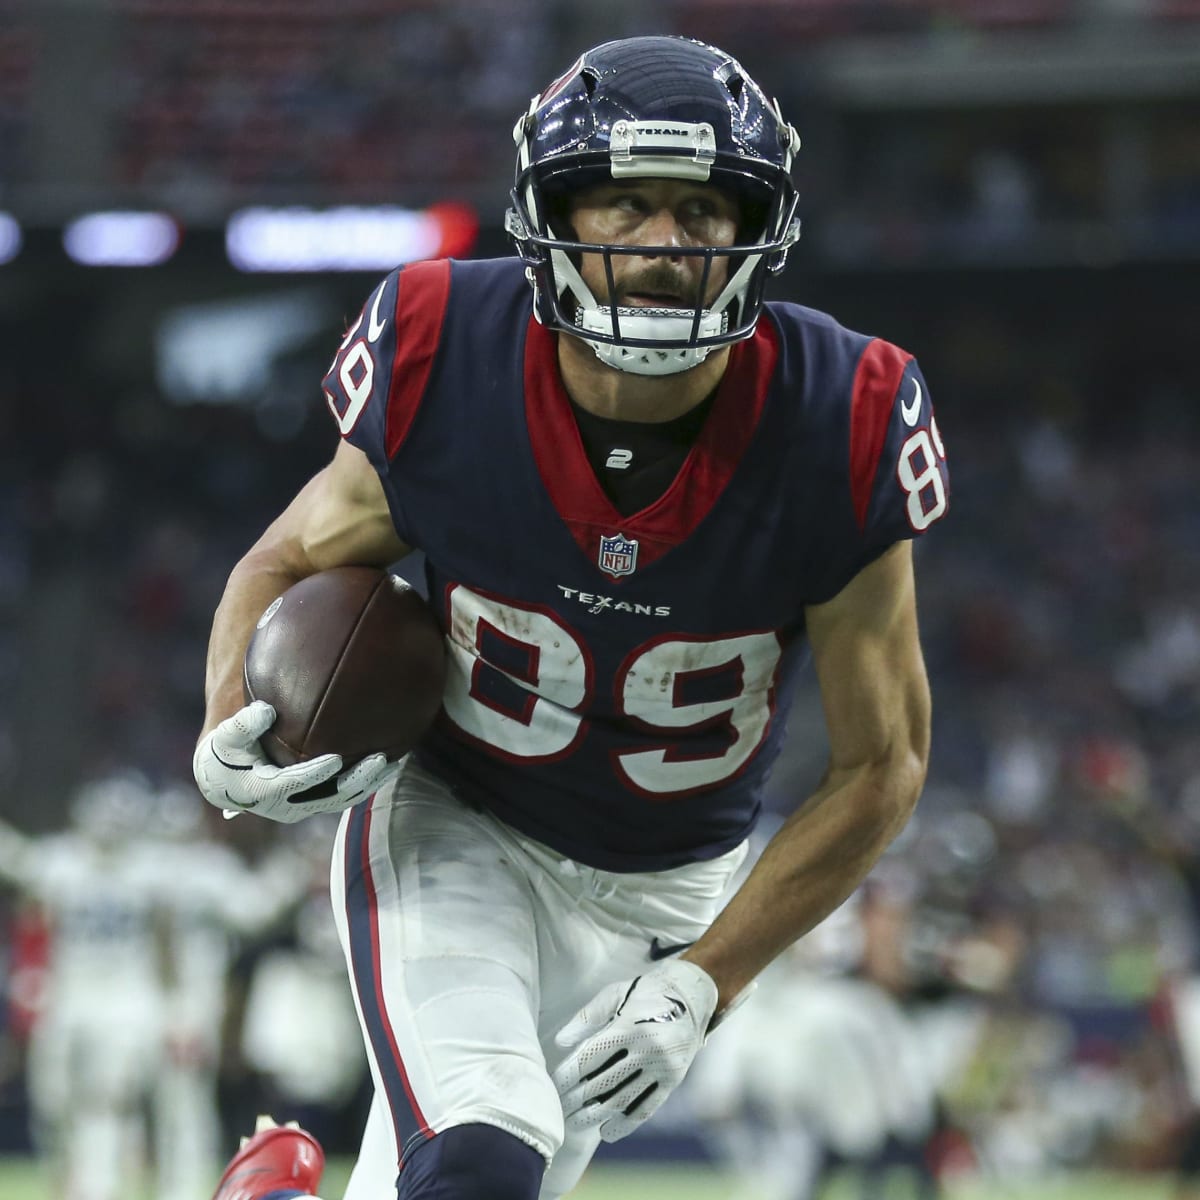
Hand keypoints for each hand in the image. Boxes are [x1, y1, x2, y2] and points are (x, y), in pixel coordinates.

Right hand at [193, 700, 399, 823]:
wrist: (224, 779)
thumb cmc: (225, 753)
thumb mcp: (226, 737)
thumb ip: (243, 724)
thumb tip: (266, 710)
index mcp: (265, 791)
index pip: (295, 784)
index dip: (315, 774)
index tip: (337, 758)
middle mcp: (289, 806)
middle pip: (330, 797)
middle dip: (358, 780)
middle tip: (380, 759)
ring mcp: (306, 806)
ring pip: (344, 799)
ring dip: (371, 782)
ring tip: (396, 761)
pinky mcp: (316, 800)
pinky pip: (346, 794)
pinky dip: (368, 781)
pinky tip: (390, 761)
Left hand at [552, 958, 717, 1142]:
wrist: (692, 995)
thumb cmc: (644, 993)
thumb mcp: (615, 994)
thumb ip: (587, 1018)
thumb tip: (560, 1043)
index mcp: (629, 1024)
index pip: (590, 1057)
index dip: (568, 1075)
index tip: (554, 1084)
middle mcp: (647, 1048)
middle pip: (603, 1082)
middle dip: (577, 1099)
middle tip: (560, 1109)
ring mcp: (662, 1067)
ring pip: (622, 1100)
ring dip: (595, 1116)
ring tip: (575, 1123)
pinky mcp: (673, 1080)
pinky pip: (647, 1107)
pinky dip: (625, 1123)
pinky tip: (607, 1132)